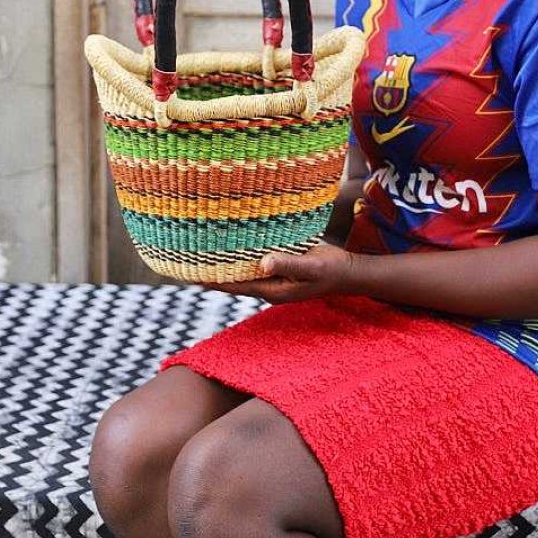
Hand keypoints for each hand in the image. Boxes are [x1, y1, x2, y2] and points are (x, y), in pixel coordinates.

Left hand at [202, 241, 355, 303]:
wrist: (348, 272)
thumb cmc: (331, 269)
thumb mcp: (312, 265)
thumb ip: (289, 264)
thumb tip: (263, 263)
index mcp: (274, 290)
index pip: (237, 286)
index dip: (215, 282)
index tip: (193, 275)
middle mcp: (271, 286)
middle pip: (236, 281)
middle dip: (215, 273)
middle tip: (190, 262)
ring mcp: (276, 279)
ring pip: (245, 273)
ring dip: (227, 265)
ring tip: (204, 254)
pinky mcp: (281, 269)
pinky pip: (256, 265)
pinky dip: (242, 258)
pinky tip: (233, 247)